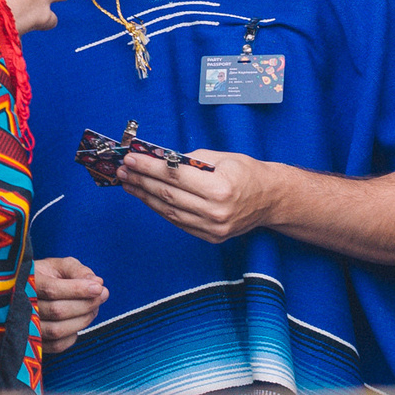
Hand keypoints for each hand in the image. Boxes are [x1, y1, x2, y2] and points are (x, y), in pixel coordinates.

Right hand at [33, 256, 106, 354]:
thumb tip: (97, 283)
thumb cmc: (47, 276)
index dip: (78, 290)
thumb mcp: (60, 266)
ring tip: (94, 308)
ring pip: (57, 330)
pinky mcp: (34, 342)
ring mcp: (25, 326)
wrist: (28, 291)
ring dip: (83, 320)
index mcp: (27, 281)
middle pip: (57, 311)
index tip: (99, 288)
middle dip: (85, 305)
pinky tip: (78, 322)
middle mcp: (22, 305)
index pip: (52, 290)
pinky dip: (73, 336)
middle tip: (102, 295)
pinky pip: (56, 345)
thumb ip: (78, 271)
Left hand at [117, 147, 288, 244]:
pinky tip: (148, 198)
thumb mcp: (222, 157)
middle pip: (168, 194)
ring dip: (145, 197)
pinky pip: (178, 222)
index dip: (149, 167)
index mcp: (220, 188)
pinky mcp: (210, 237)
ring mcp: (213, 228)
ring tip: (129, 184)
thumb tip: (159, 159)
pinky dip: (161, 209)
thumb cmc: (248, 173)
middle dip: (141, 181)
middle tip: (123, 171)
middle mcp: (216, 211)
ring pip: (169, 211)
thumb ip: (190, 159)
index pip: (174, 175)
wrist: (271, 200)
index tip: (131, 159)